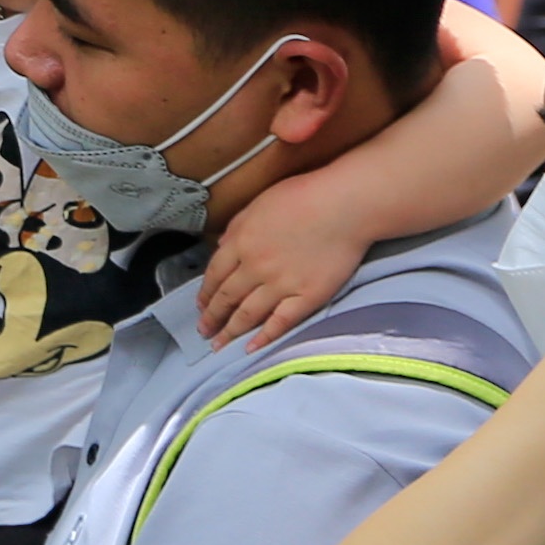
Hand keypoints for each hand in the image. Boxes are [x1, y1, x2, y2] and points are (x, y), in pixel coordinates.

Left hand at [198, 172, 368, 345]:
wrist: (344, 206)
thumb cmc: (304, 196)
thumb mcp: (258, 204)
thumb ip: (237, 227)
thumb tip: (222, 246)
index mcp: (241, 242)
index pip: (214, 275)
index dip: (205, 294)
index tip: (200, 306)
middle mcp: (255, 267)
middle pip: (227, 297)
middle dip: (212, 317)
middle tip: (203, 331)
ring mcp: (281, 284)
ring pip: (247, 314)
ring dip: (230, 331)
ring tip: (219, 345)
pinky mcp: (307, 296)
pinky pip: (280, 322)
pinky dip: (264, 337)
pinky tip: (251, 348)